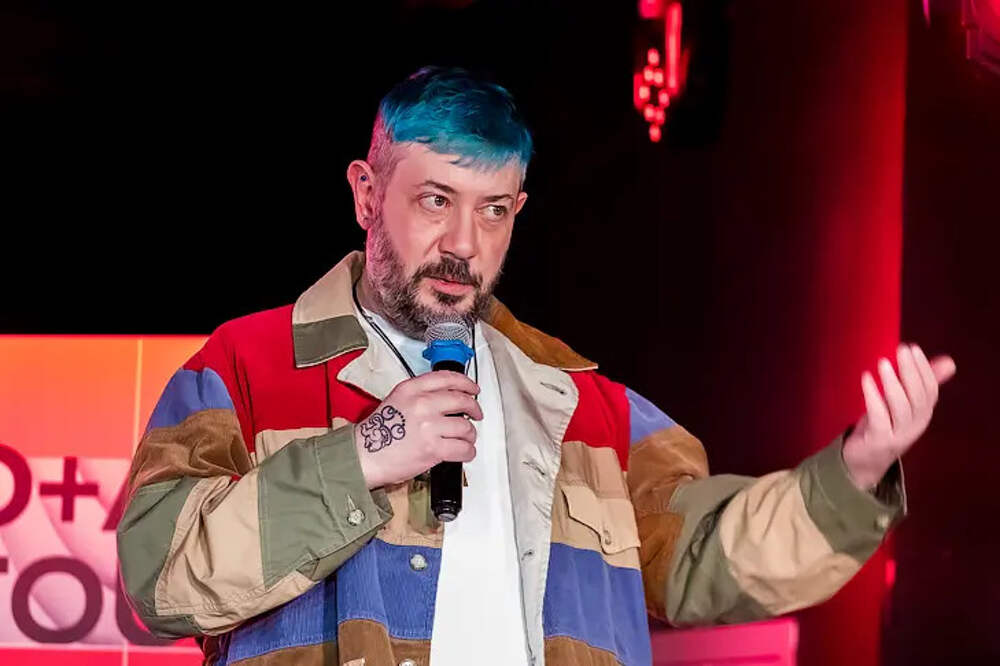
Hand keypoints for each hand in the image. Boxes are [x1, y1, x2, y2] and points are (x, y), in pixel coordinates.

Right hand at [354, 371, 482, 488]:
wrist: (365, 456)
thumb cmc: (377, 433)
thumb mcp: (396, 400)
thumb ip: (419, 395)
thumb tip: (446, 398)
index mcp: (411, 389)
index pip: (447, 378)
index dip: (466, 383)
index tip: (472, 389)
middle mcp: (422, 404)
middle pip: (462, 400)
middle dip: (474, 408)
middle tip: (476, 414)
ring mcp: (429, 426)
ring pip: (466, 427)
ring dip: (470, 435)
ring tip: (466, 439)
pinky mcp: (433, 448)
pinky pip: (463, 448)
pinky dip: (468, 452)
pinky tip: (464, 452)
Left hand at [842, 343, 956, 489]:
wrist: (864, 462)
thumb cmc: (882, 426)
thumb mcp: (901, 404)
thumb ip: (919, 383)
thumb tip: (949, 361)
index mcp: (923, 415)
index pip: (930, 390)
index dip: (923, 368)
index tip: (913, 348)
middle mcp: (915, 425)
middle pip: (918, 396)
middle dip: (911, 371)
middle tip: (901, 349)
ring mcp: (898, 435)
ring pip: (901, 407)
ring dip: (893, 382)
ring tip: (883, 362)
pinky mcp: (879, 440)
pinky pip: (879, 416)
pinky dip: (873, 396)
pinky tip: (866, 379)